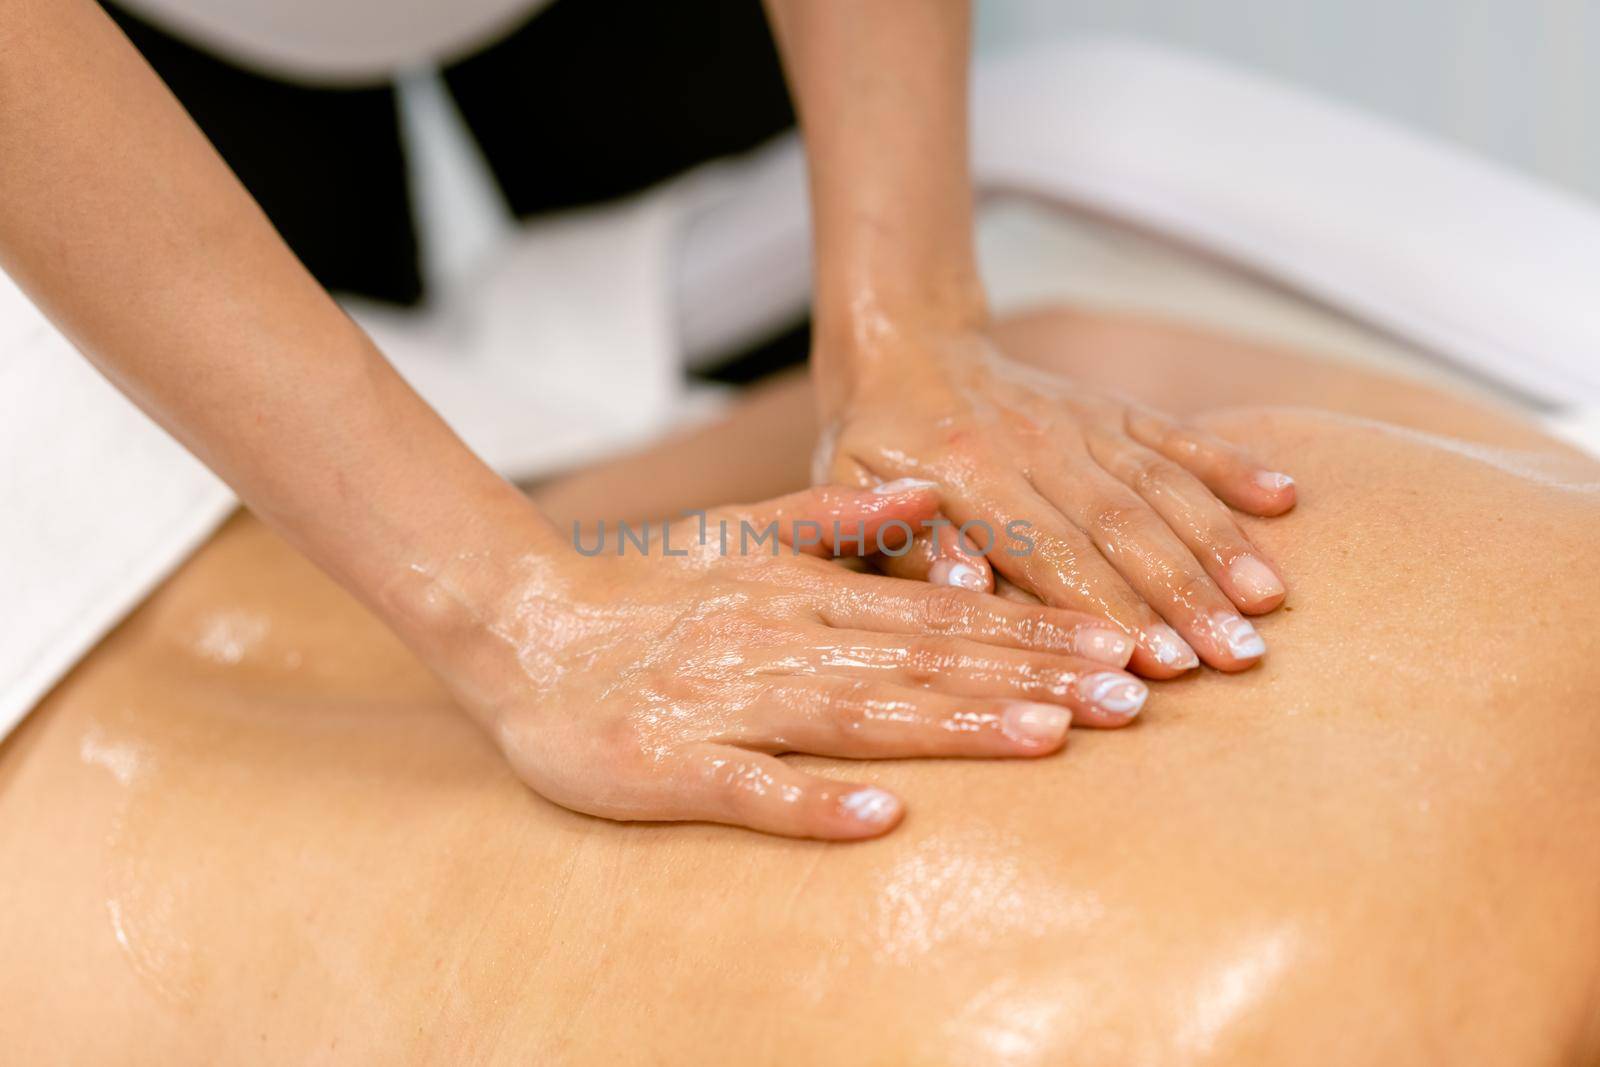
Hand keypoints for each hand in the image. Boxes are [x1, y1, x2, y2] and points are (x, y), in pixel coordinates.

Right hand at [448, 485, 1147, 838]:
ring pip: (858, 717)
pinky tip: (885, 818)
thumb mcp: (739, 532)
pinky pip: (750, 786)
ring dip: (955, 728)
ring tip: (1047, 738)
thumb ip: (838, 522)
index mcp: (801, 594)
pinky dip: (814, 802)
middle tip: (1130, 697)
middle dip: (1030, 679)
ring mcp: (727, 704)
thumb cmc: (639, 587)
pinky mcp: (669, 765)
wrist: (519, 623)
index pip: (938, 614)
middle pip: (922, 664)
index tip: (1116, 646)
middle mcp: (780, 644)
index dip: (1031, 631)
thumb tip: (932, 494)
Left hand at [816, 326, 1295, 676]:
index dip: (1107, 607)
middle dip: (1183, 594)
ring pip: (1161, 484)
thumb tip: (965, 587)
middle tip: (1235, 658)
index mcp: (964, 474)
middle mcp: (1032, 443)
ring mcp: (1079, 422)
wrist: (905, 351)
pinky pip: (1177, 434)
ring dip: (1219, 543)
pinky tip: (1285, 498)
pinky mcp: (1110, 408)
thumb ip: (904, 546)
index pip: (1047, 551)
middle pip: (1121, 526)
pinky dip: (1232, 463)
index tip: (1158, 664)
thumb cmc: (872, 448)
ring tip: (1267, 604)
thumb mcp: (850, 496)